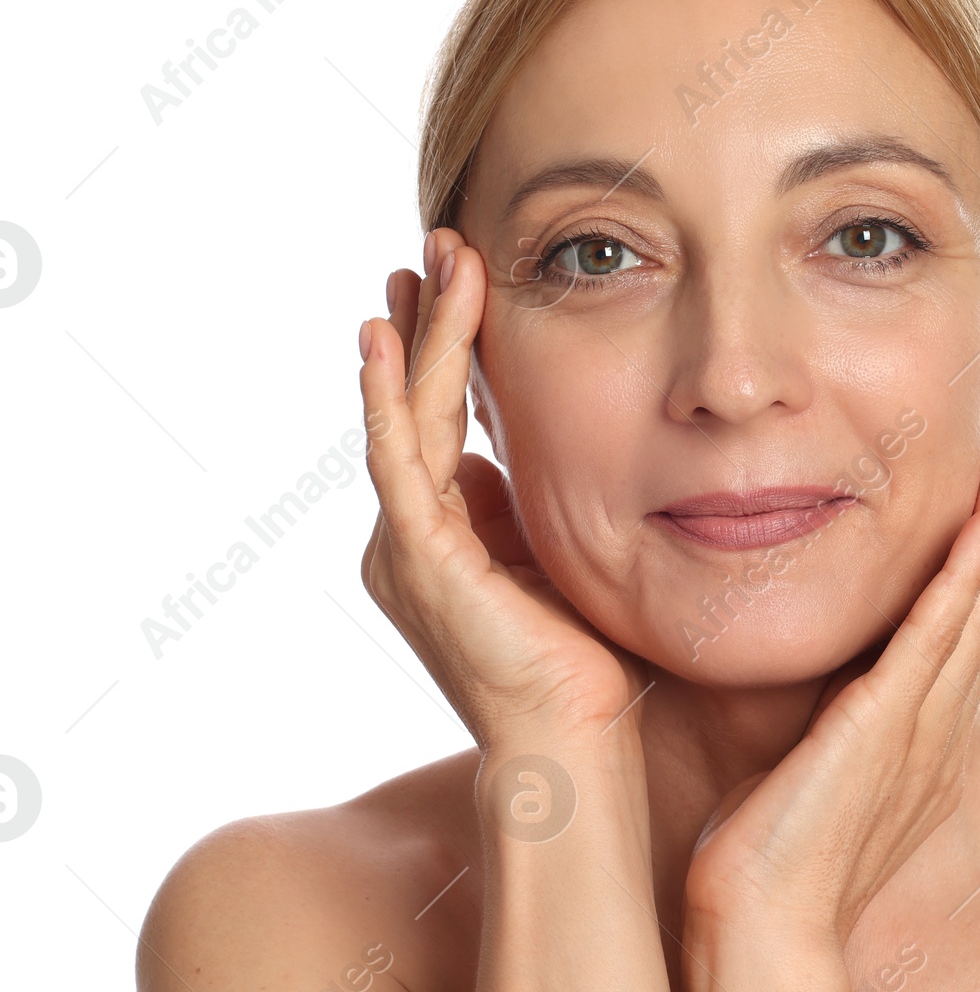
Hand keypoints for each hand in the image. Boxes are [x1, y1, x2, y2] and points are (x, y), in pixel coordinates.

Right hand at [358, 228, 643, 749]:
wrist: (573, 744)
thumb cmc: (583, 670)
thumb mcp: (557, 565)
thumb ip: (528, 514)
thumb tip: (507, 462)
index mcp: (447, 541)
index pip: (444, 426)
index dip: (451, 355)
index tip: (468, 287)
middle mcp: (413, 539)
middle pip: (414, 409)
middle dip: (427, 327)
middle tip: (439, 247)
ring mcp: (408, 546)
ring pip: (404, 417)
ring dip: (418, 337)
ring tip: (428, 262)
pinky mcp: (417, 556)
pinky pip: (397, 456)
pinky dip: (389, 392)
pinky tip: (385, 333)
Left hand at [682, 432, 979, 943]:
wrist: (761, 928)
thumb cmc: (768, 859)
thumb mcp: (813, 775)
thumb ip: (830, 729)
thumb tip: (820, 696)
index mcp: (925, 742)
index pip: (966, 634)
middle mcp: (939, 731)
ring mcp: (921, 729)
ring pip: (976, 609)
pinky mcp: (888, 726)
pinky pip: (937, 636)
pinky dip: (964, 575)